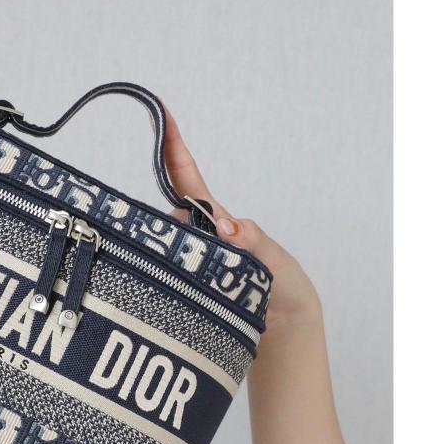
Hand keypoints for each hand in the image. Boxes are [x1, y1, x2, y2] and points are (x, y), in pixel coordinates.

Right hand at [163, 109, 321, 333]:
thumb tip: (224, 226)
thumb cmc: (281, 285)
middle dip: (170, 228)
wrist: (284, 329)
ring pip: (161, 247)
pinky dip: (167, 281)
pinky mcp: (179, 288)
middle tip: (204, 259)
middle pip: (166, 214)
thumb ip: (251, 241)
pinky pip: (162, 275)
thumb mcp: (273, 259)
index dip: (173, 146)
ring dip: (174, 262)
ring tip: (211, 287)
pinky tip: (180, 295)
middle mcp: (193, 236)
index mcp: (216, 218)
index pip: (186, 177)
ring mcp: (185, 261)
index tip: (159, 114)